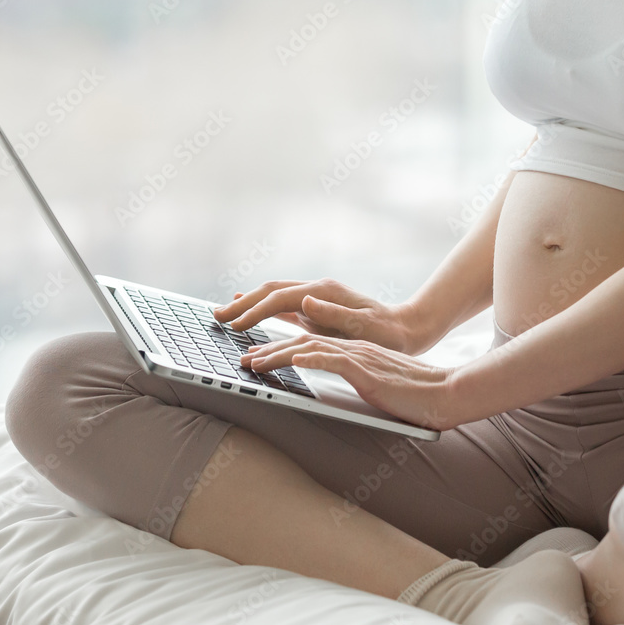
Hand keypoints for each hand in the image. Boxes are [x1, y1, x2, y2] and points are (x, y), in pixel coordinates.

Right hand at [212, 278, 435, 354]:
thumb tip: (305, 301)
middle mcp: (317, 291)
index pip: (280, 299)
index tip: (233, 325)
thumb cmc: (388, 333)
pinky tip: (250, 311)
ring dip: (249, 304)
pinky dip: (264, 308)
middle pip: (271, 292)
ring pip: (274, 297)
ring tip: (225, 314)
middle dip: (243, 304)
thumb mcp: (364, 326)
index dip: (254, 312)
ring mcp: (316, 299)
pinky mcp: (318, 309)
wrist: (407, 328)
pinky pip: (284, 307)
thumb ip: (334, 314)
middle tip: (217, 318)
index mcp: (325, 293)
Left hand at [239, 334, 459, 430]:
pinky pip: (334, 361)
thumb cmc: (415, 394)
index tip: (259, 356)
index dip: (282, 349)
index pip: (312, 345)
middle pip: (304, 343)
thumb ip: (359, 379)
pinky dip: (312, 359)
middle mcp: (354, 350)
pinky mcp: (367, 371)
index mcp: (356, 352)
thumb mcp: (379, 385)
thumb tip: (344, 386)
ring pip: (311, 349)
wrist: (444, 393)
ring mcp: (360, 358)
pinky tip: (294, 361)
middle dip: (271, 350)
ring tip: (256, 362)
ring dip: (280, 354)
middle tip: (246, 359)